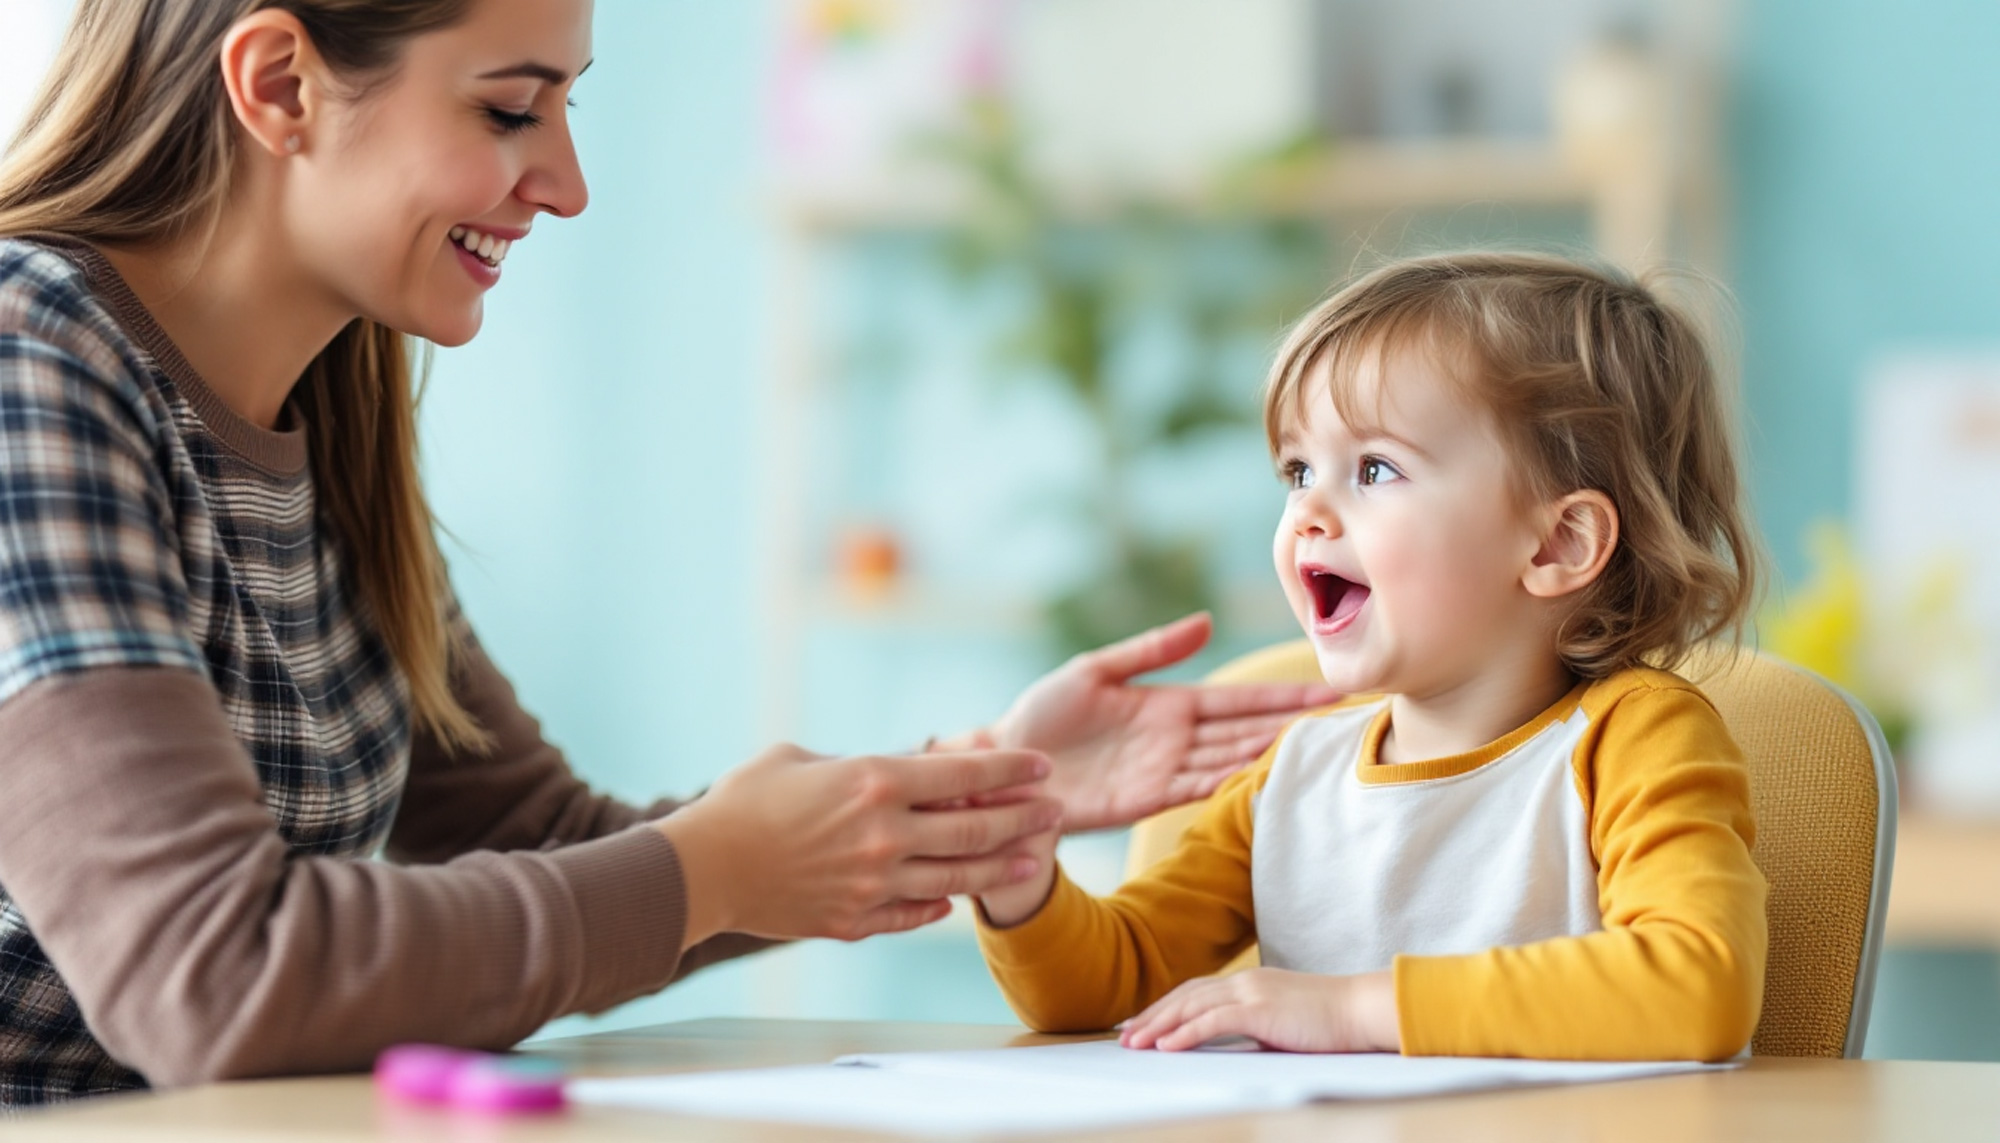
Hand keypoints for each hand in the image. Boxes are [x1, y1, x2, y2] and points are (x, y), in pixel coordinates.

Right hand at [658, 744, 1060, 944]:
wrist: (700, 869)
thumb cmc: (743, 801)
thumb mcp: (800, 759)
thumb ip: (855, 766)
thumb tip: (890, 771)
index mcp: (874, 782)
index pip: (963, 772)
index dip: (1009, 768)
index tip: (1041, 765)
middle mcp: (886, 834)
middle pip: (975, 827)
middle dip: (1023, 816)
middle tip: (1055, 810)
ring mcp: (875, 883)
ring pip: (958, 877)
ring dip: (1002, 867)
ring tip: (1036, 859)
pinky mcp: (856, 921)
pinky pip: (914, 914)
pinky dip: (940, 906)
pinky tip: (959, 900)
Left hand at [988, 613, 1339, 831]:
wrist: (1004, 762)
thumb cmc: (1044, 714)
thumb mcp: (1096, 670)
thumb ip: (1152, 650)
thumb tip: (1207, 622)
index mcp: (1167, 705)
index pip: (1235, 701)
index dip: (1279, 696)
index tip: (1325, 687)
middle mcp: (1174, 740)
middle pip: (1242, 729)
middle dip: (1289, 722)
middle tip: (1340, 712)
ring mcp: (1161, 771)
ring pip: (1225, 759)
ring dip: (1265, 749)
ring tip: (1309, 739)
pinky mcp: (1141, 800)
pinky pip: (1191, 788)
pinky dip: (1223, 780)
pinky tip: (1255, 769)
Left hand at [1119, 969, 1400, 1053]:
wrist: (1361, 1010)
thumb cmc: (1329, 1022)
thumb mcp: (1282, 1022)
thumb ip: (1254, 1028)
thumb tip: (1231, 1046)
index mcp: (1249, 983)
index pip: (1195, 992)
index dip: (1165, 1007)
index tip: (1142, 1025)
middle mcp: (1244, 982)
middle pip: (1185, 997)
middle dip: (1152, 1017)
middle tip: (1125, 1036)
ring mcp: (1251, 993)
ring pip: (1191, 1007)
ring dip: (1158, 1026)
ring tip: (1134, 1043)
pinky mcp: (1261, 1011)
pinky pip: (1213, 1022)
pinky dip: (1185, 1033)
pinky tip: (1166, 1046)